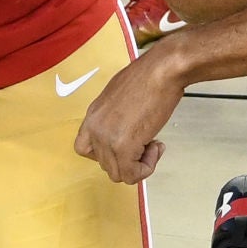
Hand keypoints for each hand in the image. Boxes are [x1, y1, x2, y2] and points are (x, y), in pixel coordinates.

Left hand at [74, 50, 184, 183]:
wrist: (162, 72)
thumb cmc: (148, 77)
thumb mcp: (120, 98)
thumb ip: (116, 118)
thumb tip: (125, 129)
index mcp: (92, 116)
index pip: (84, 149)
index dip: (107, 152)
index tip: (126, 143)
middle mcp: (95, 129)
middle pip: (105, 164)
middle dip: (128, 158)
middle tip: (147, 142)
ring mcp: (107, 139)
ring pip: (118, 173)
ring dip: (139, 164)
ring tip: (153, 144)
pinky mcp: (123, 147)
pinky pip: (131, 175)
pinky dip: (146, 168)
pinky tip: (157, 147)